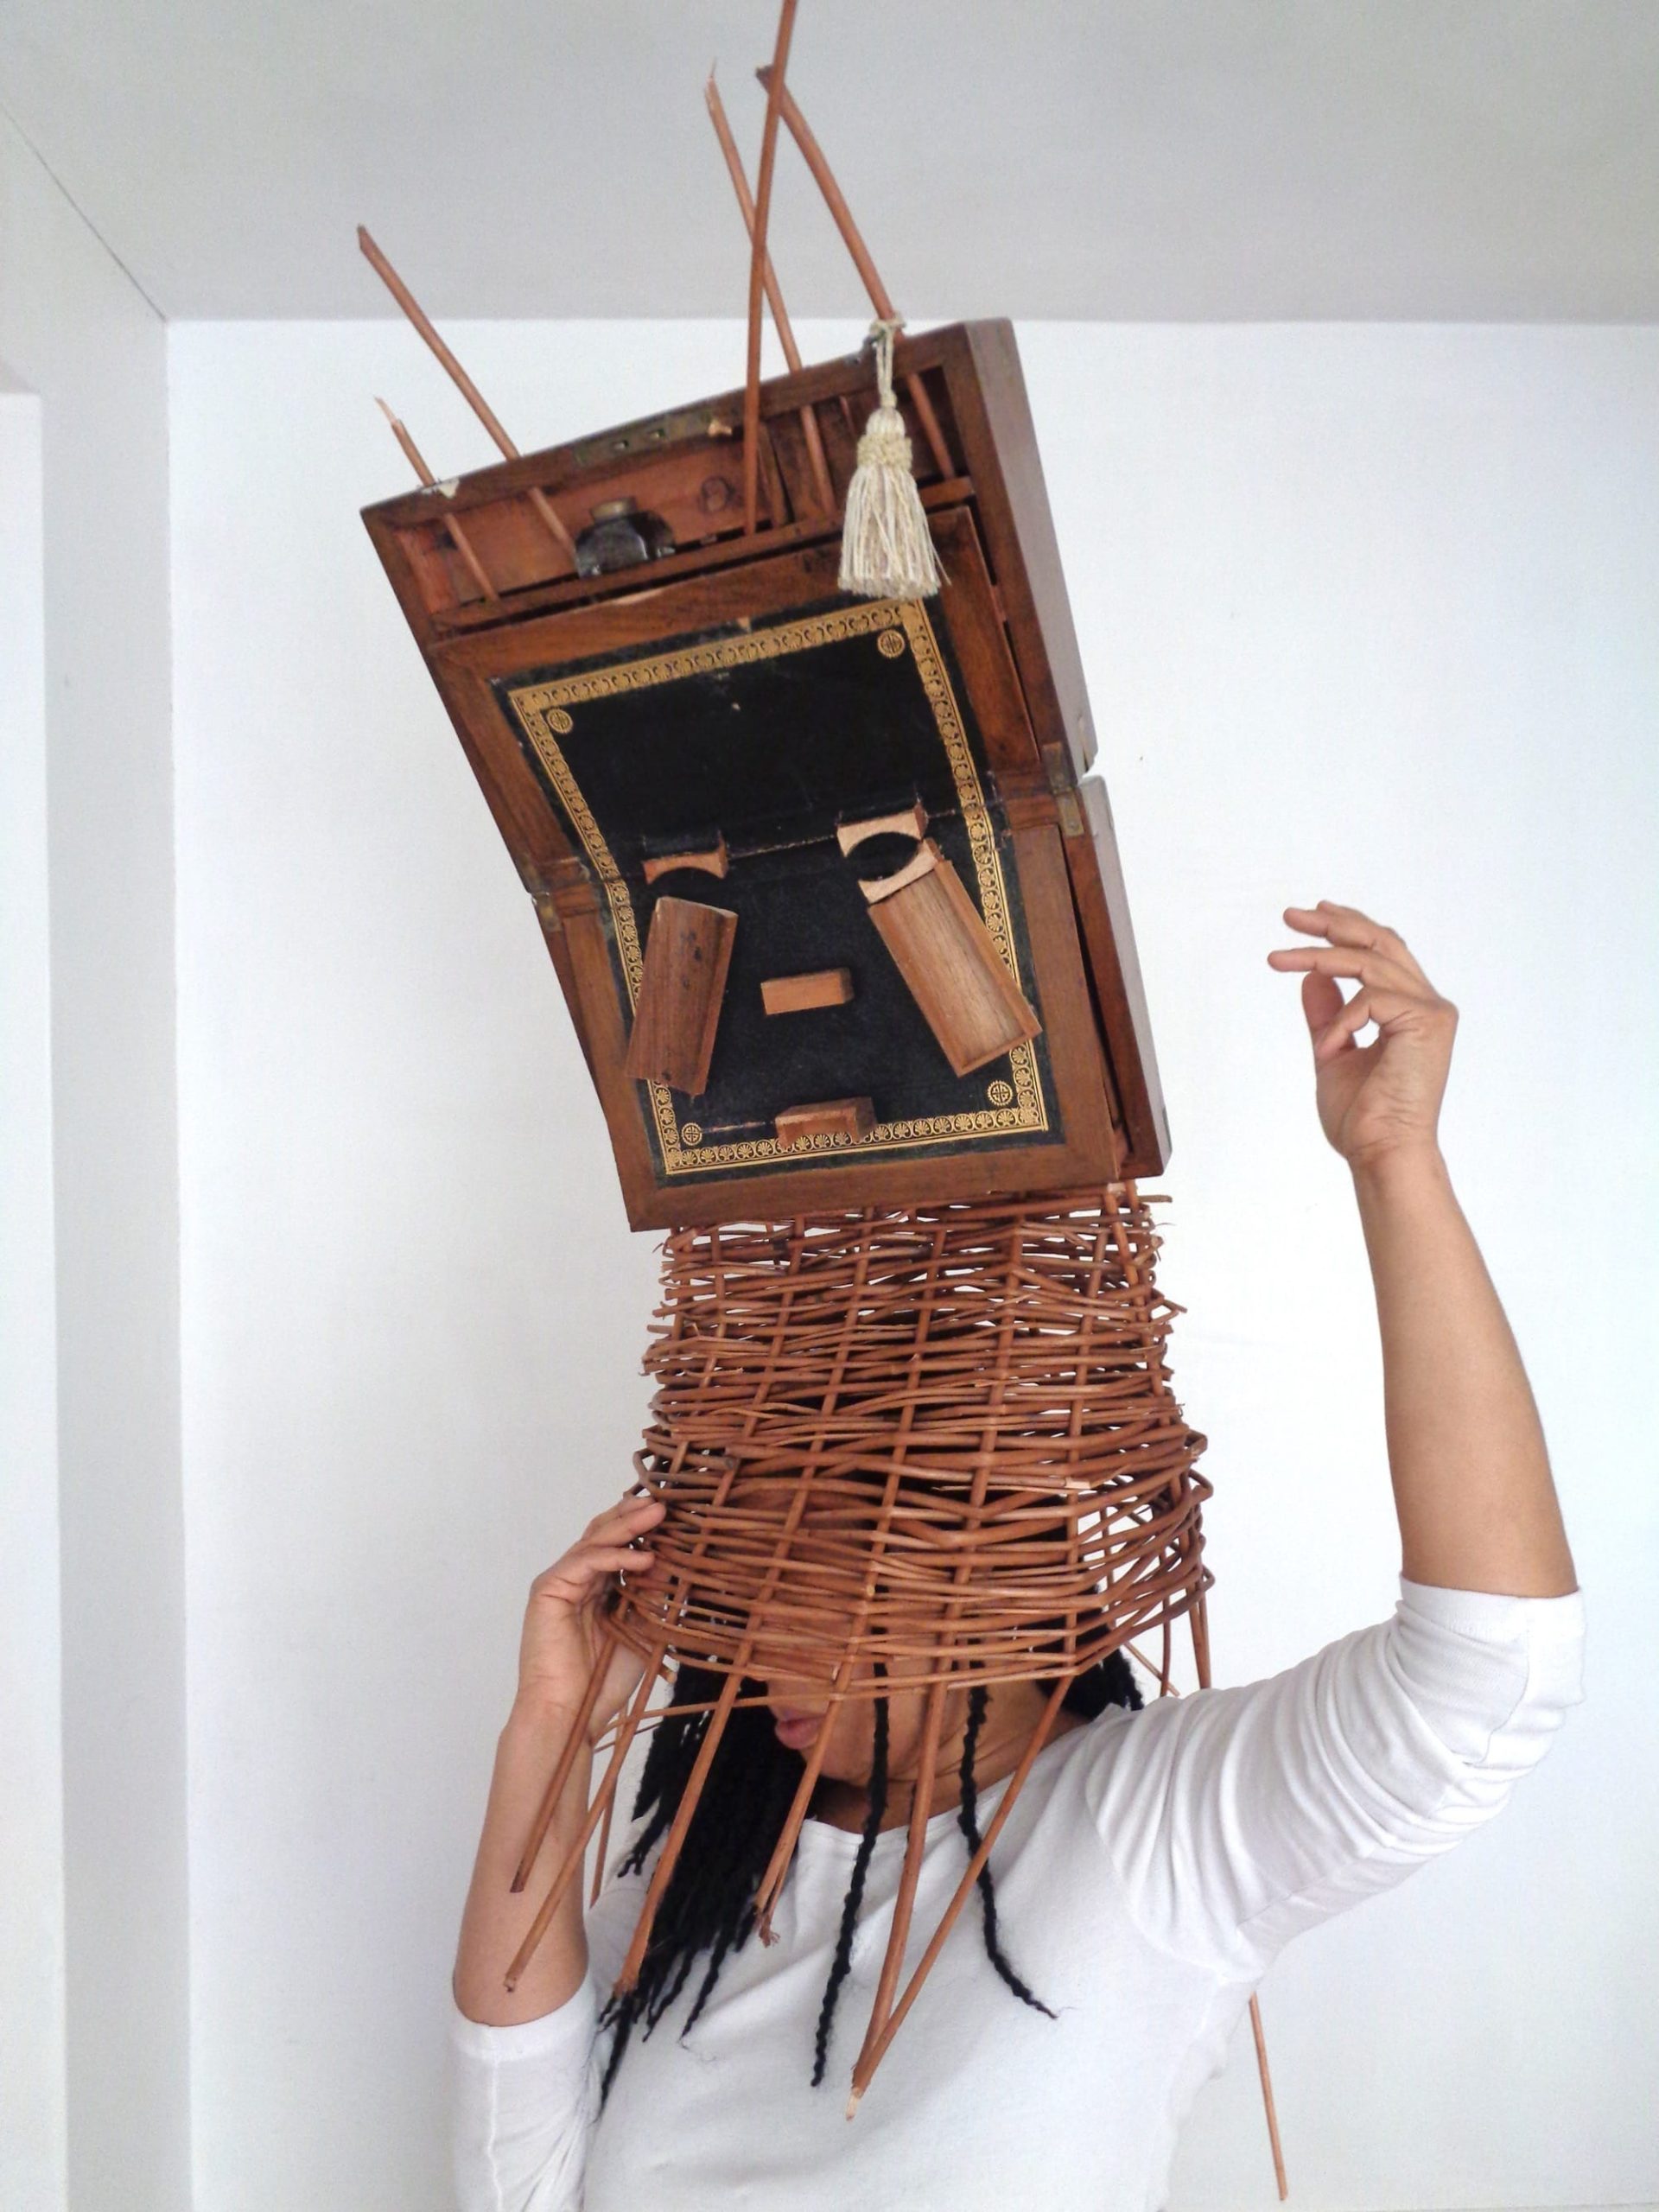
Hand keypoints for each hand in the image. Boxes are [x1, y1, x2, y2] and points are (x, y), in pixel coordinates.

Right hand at [516, 1490, 664, 1739]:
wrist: (570, 1714)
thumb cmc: (603, 1681)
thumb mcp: (642, 1630)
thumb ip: (652, 1597)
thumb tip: (673, 1563)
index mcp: (596, 1586)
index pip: (618, 1544)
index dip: (643, 1527)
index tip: (676, 1514)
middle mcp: (576, 1578)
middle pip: (604, 1533)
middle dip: (635, 1516)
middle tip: (666, 1502)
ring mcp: (560, 1581)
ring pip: (594, 1540)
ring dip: (628, 1525)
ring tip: (659, 1514)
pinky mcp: (548, 1589)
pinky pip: (584, 1562)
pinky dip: (615, 1556)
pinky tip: (643, 1558)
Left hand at [1266, 901, 1456, 1168]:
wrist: (1381, 1153)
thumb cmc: (1362, 1117)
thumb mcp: (1333, 1052)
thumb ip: (1327, 1015)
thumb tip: (1312, 977)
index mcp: (1412, 1011)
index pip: (1383, 952)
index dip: (1349, 927)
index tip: (1310, 916)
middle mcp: (1429, 1005)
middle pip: (1381, 942)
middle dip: (1334, 923)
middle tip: (1289, 916)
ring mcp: (1433, 1011)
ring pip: (1370, 961)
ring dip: (1318, 956)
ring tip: (1277, 960)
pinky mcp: (1428, 1022)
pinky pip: (1371, 998)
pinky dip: (1340, 1021)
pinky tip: (1327, 1051)